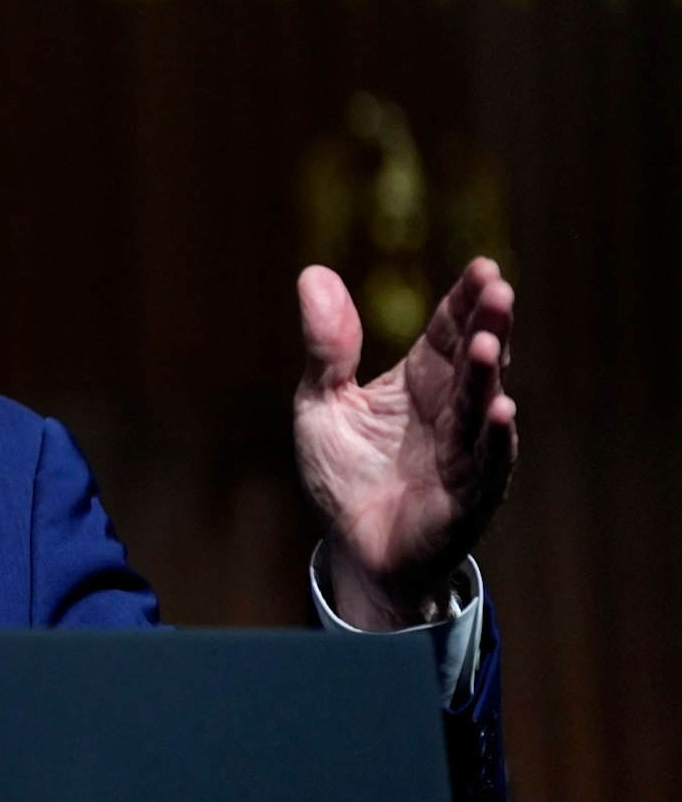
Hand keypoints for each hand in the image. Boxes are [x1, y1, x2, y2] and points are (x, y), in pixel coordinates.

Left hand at [294, 258, 516, 629]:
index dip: (464, 300)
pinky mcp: (469, 494)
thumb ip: (326, 346)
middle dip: (488, 323)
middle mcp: (452, 409)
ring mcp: (465, 450)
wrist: (352, 547)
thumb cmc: (343, 473)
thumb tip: (313, 272)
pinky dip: (495, 437)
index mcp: (421, 380)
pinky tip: (502, 410)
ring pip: (482, 405)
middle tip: (498, 288)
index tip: (483, 268)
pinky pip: (487, 461)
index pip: (448, 330)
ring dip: (488, 374)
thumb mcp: (322, 402)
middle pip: (474, 358)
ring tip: (488, 342)